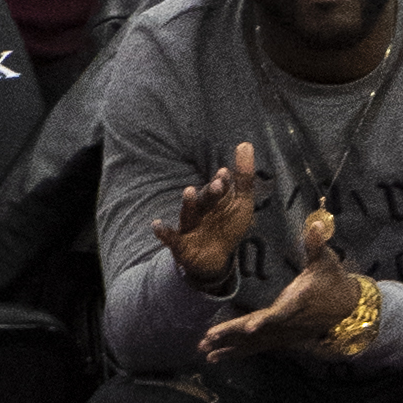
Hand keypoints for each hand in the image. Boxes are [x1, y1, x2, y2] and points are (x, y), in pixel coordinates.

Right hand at [154, 141, 257, 287]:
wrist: (214, 259)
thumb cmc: (227, 225)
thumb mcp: (241, 202)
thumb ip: (243, 177)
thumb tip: (246, 143)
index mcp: (215, 200)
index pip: (219, 189)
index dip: (223, 183)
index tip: (225, 173)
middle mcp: (201, 210)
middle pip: (206, 200)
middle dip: (211, 192)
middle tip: (219, 183)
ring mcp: (190, 226)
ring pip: (189, 214)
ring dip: (189, 203)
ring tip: (189, 191)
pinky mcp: (181, 245)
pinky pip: (170, 238)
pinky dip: (163, 232)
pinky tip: (156, 224)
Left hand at [200, 208, 363, 360]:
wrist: (349, 306)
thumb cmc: (334, 280)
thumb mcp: (328, 260)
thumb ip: (317, 244)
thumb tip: (318, 222)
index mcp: (299, 302)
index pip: (281, 313)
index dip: (266, 320)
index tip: (250, 328)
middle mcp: (290, 321)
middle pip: (259, 331)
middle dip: (233, 335)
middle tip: (207, 339)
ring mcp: (287, 332)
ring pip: (256, 343)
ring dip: (231, 349)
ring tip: (206, 354)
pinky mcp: (285, 337)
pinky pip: (259, 346)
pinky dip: (239, 352)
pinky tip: (219, 356)